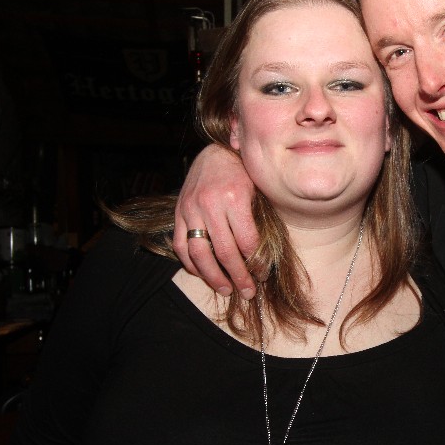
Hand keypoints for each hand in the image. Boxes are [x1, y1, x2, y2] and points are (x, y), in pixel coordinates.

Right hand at [172, 145, 260, 298]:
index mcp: (234, 198)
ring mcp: (191, 208)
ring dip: (213, 277)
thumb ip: (259, 220)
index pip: (247, 242)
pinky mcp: (178, 212)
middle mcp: (210, 204)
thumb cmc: (243, 172)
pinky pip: (180, 244)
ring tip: (226, 290)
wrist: (216, 152)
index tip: (263, 275)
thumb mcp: (258, 190)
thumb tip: (265, 257)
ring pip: (199, 253)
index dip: (256, 263)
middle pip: (224, 252)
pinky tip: (203, 274)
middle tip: (248, 292)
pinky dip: (190, 263)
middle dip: (238, 276)